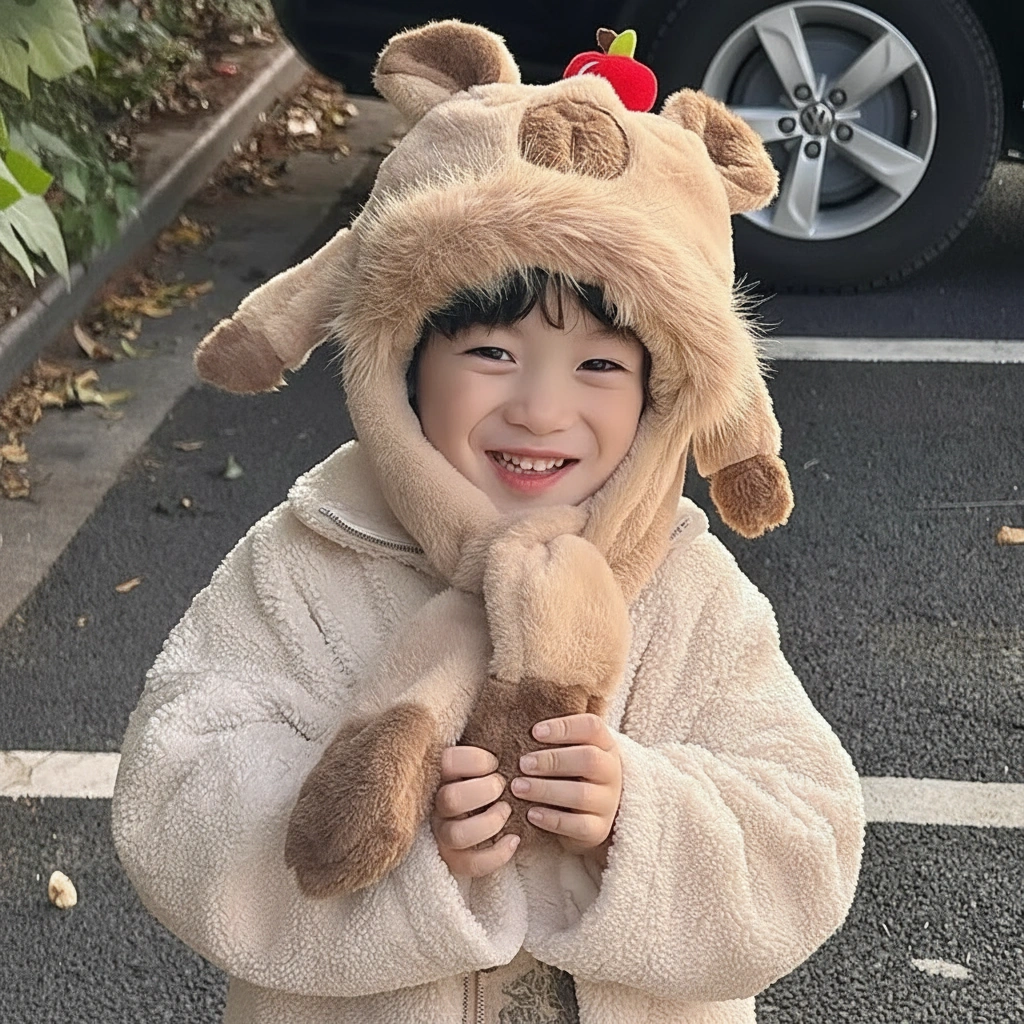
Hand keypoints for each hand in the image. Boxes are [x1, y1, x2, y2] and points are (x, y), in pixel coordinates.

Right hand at [431, 745, 519, 877]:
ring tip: (507, 811)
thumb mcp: (480, 756)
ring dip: (489, 823)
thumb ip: (490, 741)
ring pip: (457, 835)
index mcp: (439, 773)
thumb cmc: (482, 776)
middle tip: (501, 786)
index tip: (494, 762)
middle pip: (451, 799)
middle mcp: (435, 804)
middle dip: (484, 792)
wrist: (478, 811)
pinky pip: (470, 865)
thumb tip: (517, 717)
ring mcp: (442, 833)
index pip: (447, 762)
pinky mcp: (454, 859)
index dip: (475, 761)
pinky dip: (496, 855)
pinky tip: (514, 839)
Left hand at [511, 713, 621, 856]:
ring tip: (518, 787)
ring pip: (581, 794)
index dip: (564, 727)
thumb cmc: (570, 773)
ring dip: (546, 790)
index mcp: (604, 744)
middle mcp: (611, 771)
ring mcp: (608, 802)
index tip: (535, 732)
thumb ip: (552, 740)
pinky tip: (531, 813)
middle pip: (588, 760)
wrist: (590, 813)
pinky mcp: (599, 829)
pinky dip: (552, 819)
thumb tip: (517, 726)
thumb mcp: (570, 752)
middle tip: (523, 763)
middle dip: (552, 761)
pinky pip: (579, 825)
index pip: (591, 727)